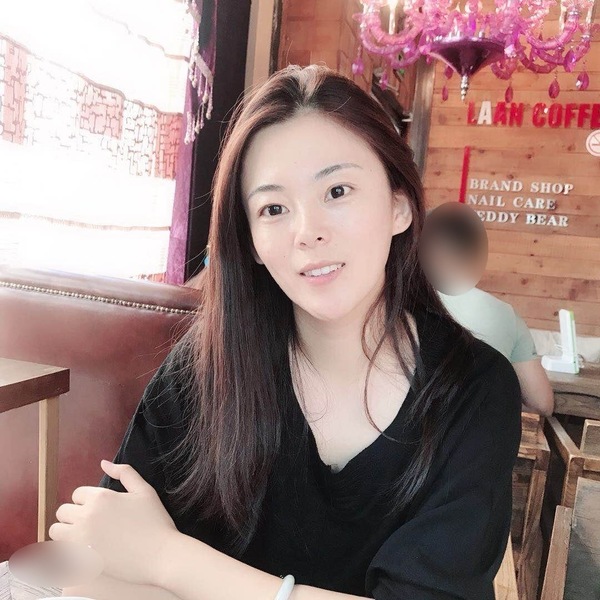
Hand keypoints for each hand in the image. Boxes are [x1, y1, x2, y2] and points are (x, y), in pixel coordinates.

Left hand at [49, 460, 178, 585]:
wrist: (161, 555)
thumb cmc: (155, 521)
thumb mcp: (144, 490)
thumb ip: (124, 472)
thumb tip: (103, 462)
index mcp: (101, 497)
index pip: (77, 494)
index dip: (87, 500)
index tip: (99, 510)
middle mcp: (86, 516)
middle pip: (63, 511)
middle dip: (74, 515)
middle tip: (91, 523)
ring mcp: (81, 539)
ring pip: (56, 531)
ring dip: (65, 532)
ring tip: (82, 536)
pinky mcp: (80, 560)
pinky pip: (61, 552)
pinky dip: (67, 550)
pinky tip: (85, 551)